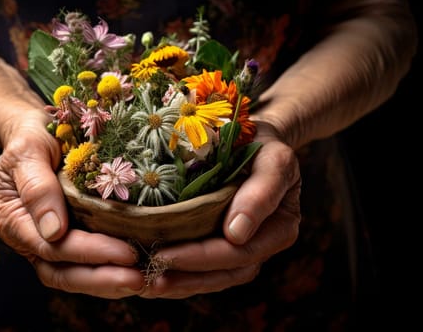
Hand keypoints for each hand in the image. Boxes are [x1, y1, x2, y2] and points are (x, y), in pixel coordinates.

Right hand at [0, 109, 145, 297]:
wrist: (34, 131)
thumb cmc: (30, 137)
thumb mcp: (27, 152)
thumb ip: (37, 188)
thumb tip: (53, 231)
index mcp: (15, 222)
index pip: (54, 248)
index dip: (90, 253)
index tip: (125, 253)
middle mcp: (31, 240)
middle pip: (64, 274)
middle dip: (103, 280)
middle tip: (140, 279)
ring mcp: (50, 244)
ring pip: (76, 277)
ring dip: (110, 284)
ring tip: (145, 281)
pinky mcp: (70, 241)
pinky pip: (89, 266)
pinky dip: (112, 272)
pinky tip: (141, 271)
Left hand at [139, 122, 301, 297]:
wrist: (254, 138)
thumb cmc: (263, 144)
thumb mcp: (273, 159)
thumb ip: (262, 192)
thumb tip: (237, 233)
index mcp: (279, 229)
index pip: (238, 253)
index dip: (201, 257)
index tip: (165, 255)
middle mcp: (261, 246)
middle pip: (223, 274)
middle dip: (184, 278)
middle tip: (147, 279)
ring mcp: (241, 249)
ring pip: (210, 279)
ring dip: (177, 285)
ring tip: (143, 285)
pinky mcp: (220, 246)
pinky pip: (200, 269)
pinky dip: (175, 275)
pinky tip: (147, 277)